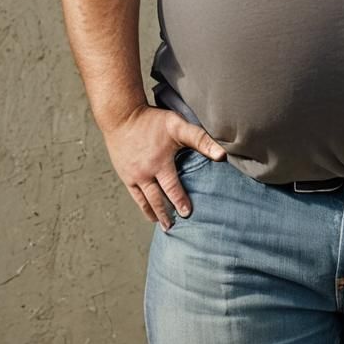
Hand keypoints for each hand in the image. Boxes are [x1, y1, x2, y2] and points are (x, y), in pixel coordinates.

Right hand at [101, 104, 226, 229]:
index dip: (180, 202)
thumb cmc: (151, 120)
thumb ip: (200, 139)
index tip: (188, 213)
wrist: (122, 116)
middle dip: (166, 214)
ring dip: (153, 213)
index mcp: (160, 164)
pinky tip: (146, 208)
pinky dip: (141, 205)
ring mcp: (133, 176)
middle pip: (157, 199)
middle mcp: (145, 174)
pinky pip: (134, 195)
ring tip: (161, 224)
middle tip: (174, 226)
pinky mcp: (124, 175)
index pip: (173, 189)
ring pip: (144, 201)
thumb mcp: (178, 125)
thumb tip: (222, 155)